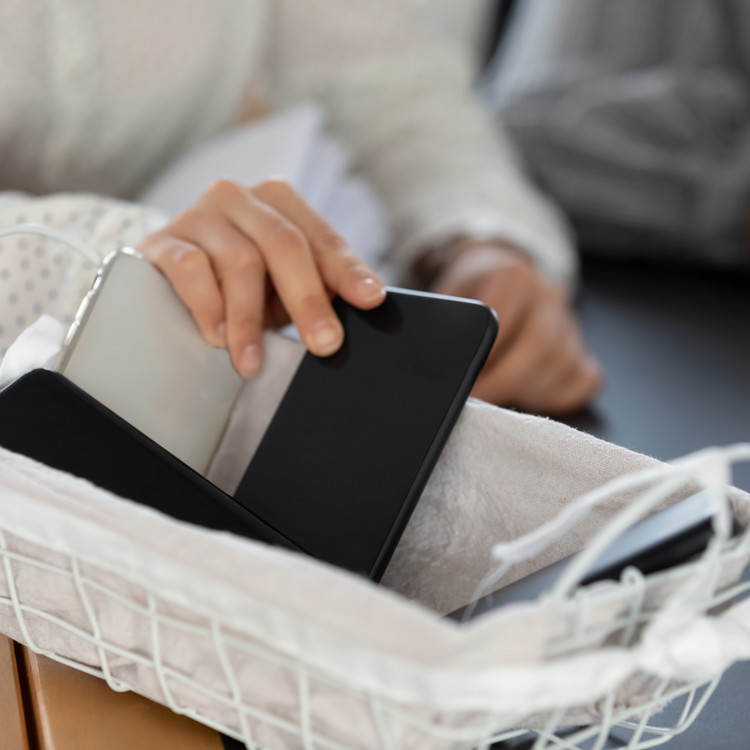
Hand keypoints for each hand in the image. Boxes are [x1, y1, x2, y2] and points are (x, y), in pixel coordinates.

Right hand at [137, 178, 385, 376]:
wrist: (168, 274)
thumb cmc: (239, 281)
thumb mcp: (282, 281)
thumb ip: (317, 285)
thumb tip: (365, 305)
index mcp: (279, 201)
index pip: (320, 238)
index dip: (347, 270)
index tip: (371, 299)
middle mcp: (240, 197)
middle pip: (284, 244)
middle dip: (308, 300)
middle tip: (324, 344)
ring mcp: (199, 215)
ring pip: (239, 262)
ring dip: (250, 319)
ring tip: (254, 361)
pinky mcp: (163, 241)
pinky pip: (191, 270)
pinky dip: (208, 306)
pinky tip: (217, 337)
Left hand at [426, 240, 601, 414]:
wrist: (497, 276)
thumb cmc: (471, 294)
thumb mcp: (450, 296)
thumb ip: (445, 323)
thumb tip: (432, 362)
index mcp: (513, 276)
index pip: (504, 322)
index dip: (484, 359)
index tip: (467, 385)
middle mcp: (548, 295)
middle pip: (540, 345)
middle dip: (506, 382)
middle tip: (481, 402)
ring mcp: (571, 322)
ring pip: (563, 366)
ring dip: (529, 392)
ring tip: (501, 401)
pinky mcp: (583, 348)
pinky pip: (584, 380)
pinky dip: (559, 396)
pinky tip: (531, 398)